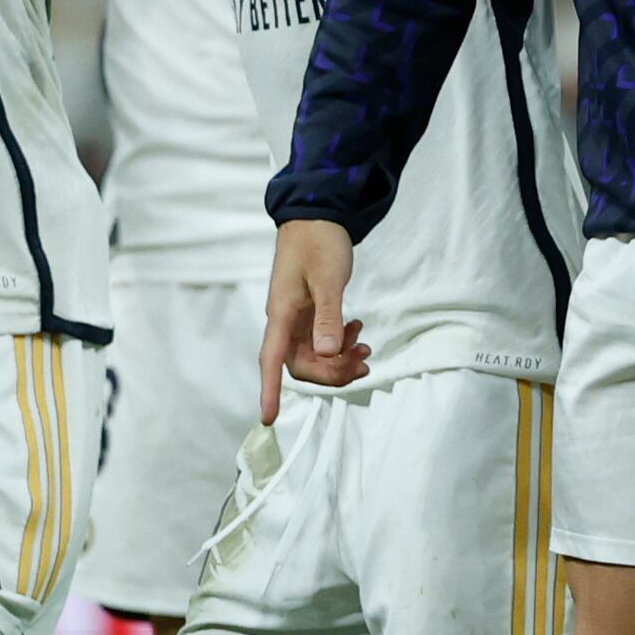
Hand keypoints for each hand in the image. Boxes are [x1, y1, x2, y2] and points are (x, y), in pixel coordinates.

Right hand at [259, 218, 366, 420]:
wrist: (318, 215)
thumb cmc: (318, 242)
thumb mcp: (328, 278)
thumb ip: (328, 316)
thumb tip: (327, 353)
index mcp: (282, 314)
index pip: (271, 361)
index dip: (270, 391)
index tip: (269, 418)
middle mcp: (285, 321)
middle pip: (301, 365)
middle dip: (332, 372)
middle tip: (364, 359)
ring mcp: (296, 318)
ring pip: (314, 355)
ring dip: (339, 359)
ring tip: (365, 345)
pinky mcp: (309, 313)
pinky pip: (322, 341)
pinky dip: (340, 343)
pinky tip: (357, 330)